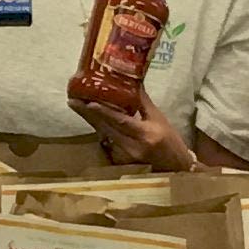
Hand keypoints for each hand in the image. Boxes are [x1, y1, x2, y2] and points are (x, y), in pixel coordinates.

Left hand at [73, 91, 188, 170]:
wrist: (176, 167)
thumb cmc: (171, 141)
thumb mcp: (160, 119)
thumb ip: (143, 102)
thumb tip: (131, 81)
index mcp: (146, 134)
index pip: (121, 122)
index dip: (104, 112)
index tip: (87, 103)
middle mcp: (133, 147)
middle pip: (106, 128)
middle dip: (87, 114)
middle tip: (72, 100)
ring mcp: (125, 156)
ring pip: (104, 134)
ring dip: (91, 120)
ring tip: (77, 105)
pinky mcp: (121, 161)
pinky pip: (107, 141)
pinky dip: (99, 128)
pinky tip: (90, 118)